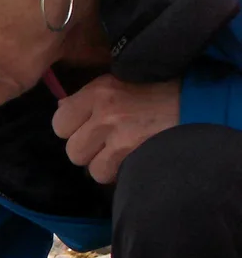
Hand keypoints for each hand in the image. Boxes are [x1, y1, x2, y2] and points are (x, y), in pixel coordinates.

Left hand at [51, 74, 179, 183]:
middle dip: (86, 150)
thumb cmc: (158, 89)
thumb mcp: (120, 81)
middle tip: (104, 143)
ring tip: (120, 152)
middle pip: (72, 150)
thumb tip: (62, 108)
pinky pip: (111, 175)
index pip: (58, 122)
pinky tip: (131, 159)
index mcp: (98, 91)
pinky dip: (118, 172)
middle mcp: (105, 113)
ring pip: (90, 168)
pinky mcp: (136, 155)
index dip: (70, 129)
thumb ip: (88, 97)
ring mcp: (122, 137)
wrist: (199, 102)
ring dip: (103, 165)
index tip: (84, 128)